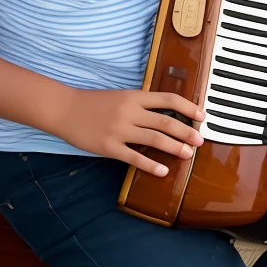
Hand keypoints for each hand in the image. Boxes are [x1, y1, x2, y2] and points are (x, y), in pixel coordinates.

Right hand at [48, 87, 205, 175]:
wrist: (64, 109)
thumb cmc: (93, 103)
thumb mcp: (119, 96)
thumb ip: (140, 103)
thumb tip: (165, 113)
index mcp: (134, 97)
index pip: (168, 100)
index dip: (188, 107)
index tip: (202, 116)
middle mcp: (129, 112)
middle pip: (166, 122)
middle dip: (186, 132)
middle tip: (200, 141)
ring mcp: (120, 130)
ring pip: (154, 139)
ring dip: (174, 147)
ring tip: (187, 154)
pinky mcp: (109, 147)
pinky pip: (134, 158)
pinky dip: (151, 165)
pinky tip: (163, 171)